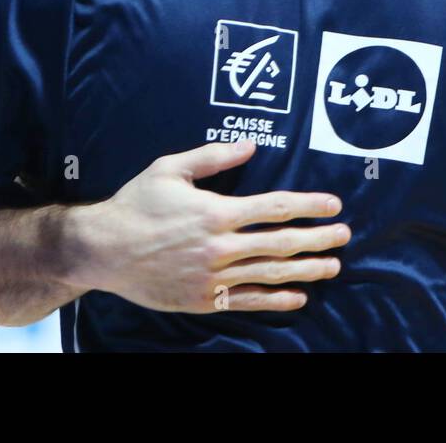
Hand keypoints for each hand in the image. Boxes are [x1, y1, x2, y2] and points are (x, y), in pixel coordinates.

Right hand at [68, 140, 349, 312]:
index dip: (309, 205)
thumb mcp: (170, 168)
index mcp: (215, 211)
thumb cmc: (135, 204)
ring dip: (306, 270)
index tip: (333, 204)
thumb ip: (213, 157)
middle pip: (281, 242)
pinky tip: (298, 297)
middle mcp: (219, 245)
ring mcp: (212, 276)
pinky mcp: (202, 298)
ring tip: (333, 266)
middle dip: (318, 238)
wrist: (101, 249)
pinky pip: (247, 301)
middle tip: (344, 235)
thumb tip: (251, 145)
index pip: (274, 207)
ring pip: (270, 273)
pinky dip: (275, 300)